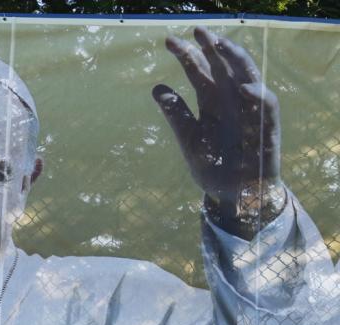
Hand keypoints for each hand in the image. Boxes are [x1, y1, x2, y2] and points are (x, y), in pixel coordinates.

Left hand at [153, 26, 283, 237]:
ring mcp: (249, 111)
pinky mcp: (266, 127)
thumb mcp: (188, 140)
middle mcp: (230, 101)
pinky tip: (243, 87)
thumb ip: (176, 114)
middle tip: (196, 31)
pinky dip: (257, 94)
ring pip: (247, 76)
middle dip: (211, 47)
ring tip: (220, 45)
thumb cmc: (213, 166)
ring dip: (235, 59)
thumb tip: (156, 87)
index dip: (186, 55)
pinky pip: (265, 106)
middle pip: (222, 66)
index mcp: (210, 102)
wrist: (233, 196)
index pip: (199, 71)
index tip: (168, 41)